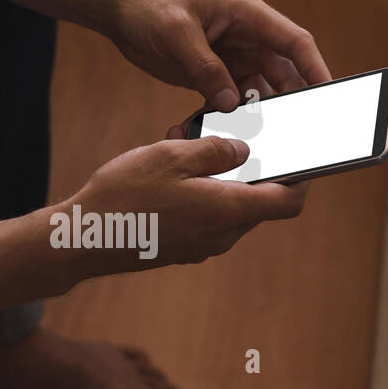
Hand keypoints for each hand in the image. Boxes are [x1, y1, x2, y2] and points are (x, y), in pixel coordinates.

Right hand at [61, 135, 307, 277]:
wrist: (84, 239)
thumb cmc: (125, 196)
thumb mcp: (172, 155)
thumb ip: (216, 149)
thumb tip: (244, 150)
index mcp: (228, 210)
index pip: (288, 201)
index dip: (303, 179)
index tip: (302, 157)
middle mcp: (222, 235)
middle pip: (258, 202)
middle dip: (250, 169)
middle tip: (226, 138)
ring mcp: (201, 247)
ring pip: (229, 208)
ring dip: (219, 180)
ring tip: (185, 150)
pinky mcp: (182, 250)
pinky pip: (206, 219)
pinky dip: (201, 195)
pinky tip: (170, 175)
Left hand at [107, 0, 330, 111]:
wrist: (123, 13)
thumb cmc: (151, 9)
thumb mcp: (177, 34)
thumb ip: (205, 67)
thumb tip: (229, 102)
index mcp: (248, 14)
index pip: (294, 42)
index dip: (315, 67)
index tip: (329, 93)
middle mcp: (247, 36)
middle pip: (283, 72)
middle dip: (292, 100)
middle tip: (297, 130)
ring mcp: (233, 57)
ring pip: (260, 90)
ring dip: (260, 113)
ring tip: (260, 137)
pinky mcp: (216, 74)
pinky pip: (235, 100)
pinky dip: (233, 116)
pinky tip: (226, 131)